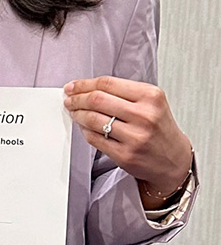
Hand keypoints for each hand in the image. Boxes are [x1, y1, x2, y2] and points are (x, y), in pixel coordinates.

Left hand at [63, 76, 191, 207]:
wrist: (175, 160)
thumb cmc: (159, 128)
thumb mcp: (150, 101)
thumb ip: (121, 92)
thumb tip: (84, 87)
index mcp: (150, 96)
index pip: (107, 83)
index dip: (83, 84)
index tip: (72, 86)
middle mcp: (144, 116)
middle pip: (96, 99)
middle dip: (76, 98)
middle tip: (69, 99)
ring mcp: (135, 137)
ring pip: (93, 119)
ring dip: (77, 114)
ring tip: (74, 112)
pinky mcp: (126, 155)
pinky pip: (94, 138)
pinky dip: (84, 131)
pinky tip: (84, 127)